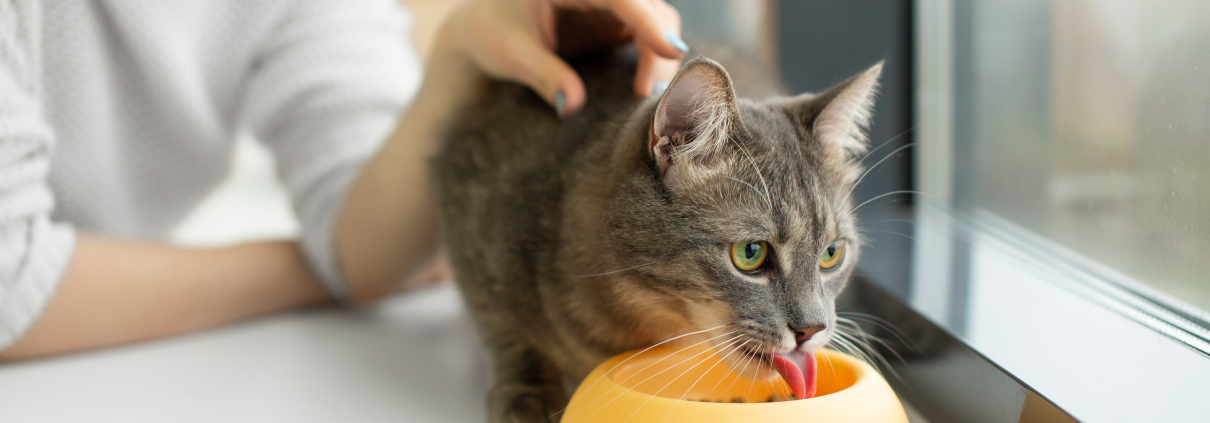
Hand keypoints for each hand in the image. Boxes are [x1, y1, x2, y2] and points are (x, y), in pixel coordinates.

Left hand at [441, 0, 685, 115]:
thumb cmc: (489, 31)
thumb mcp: (509, 54)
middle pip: (650, 6)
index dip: (649, 22)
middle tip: (645, 92)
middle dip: (658, 45)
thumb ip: (542, 75)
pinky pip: (647, 28)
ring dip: (659, 50)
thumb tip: (571, 105)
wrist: (481, 25)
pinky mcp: (612, 15)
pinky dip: (652, 52)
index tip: (671, 51)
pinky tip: (642, 81)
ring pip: (656, 15)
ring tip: (643, 90)